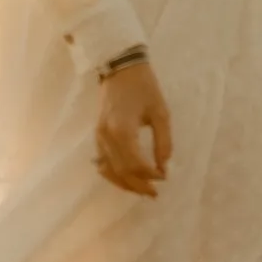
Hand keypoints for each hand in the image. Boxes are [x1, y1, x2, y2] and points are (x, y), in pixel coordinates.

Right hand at [95, 62, 173, 195]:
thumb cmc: (144, 88)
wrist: (120, 68)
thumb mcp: (160, 112)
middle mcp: (106, 137)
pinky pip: (102, 162)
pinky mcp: (97, 136)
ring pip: (109, 171)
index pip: (135, 164)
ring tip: (143, 190)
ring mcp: (98, 137)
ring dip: (126, 184)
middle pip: (121, 171)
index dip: (149, 175)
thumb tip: (164, 165)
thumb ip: (163, 141)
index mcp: (122, 130)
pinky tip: (127, 180)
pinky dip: (114, 175)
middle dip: (139, 185)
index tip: (164, 177)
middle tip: (155, 193)